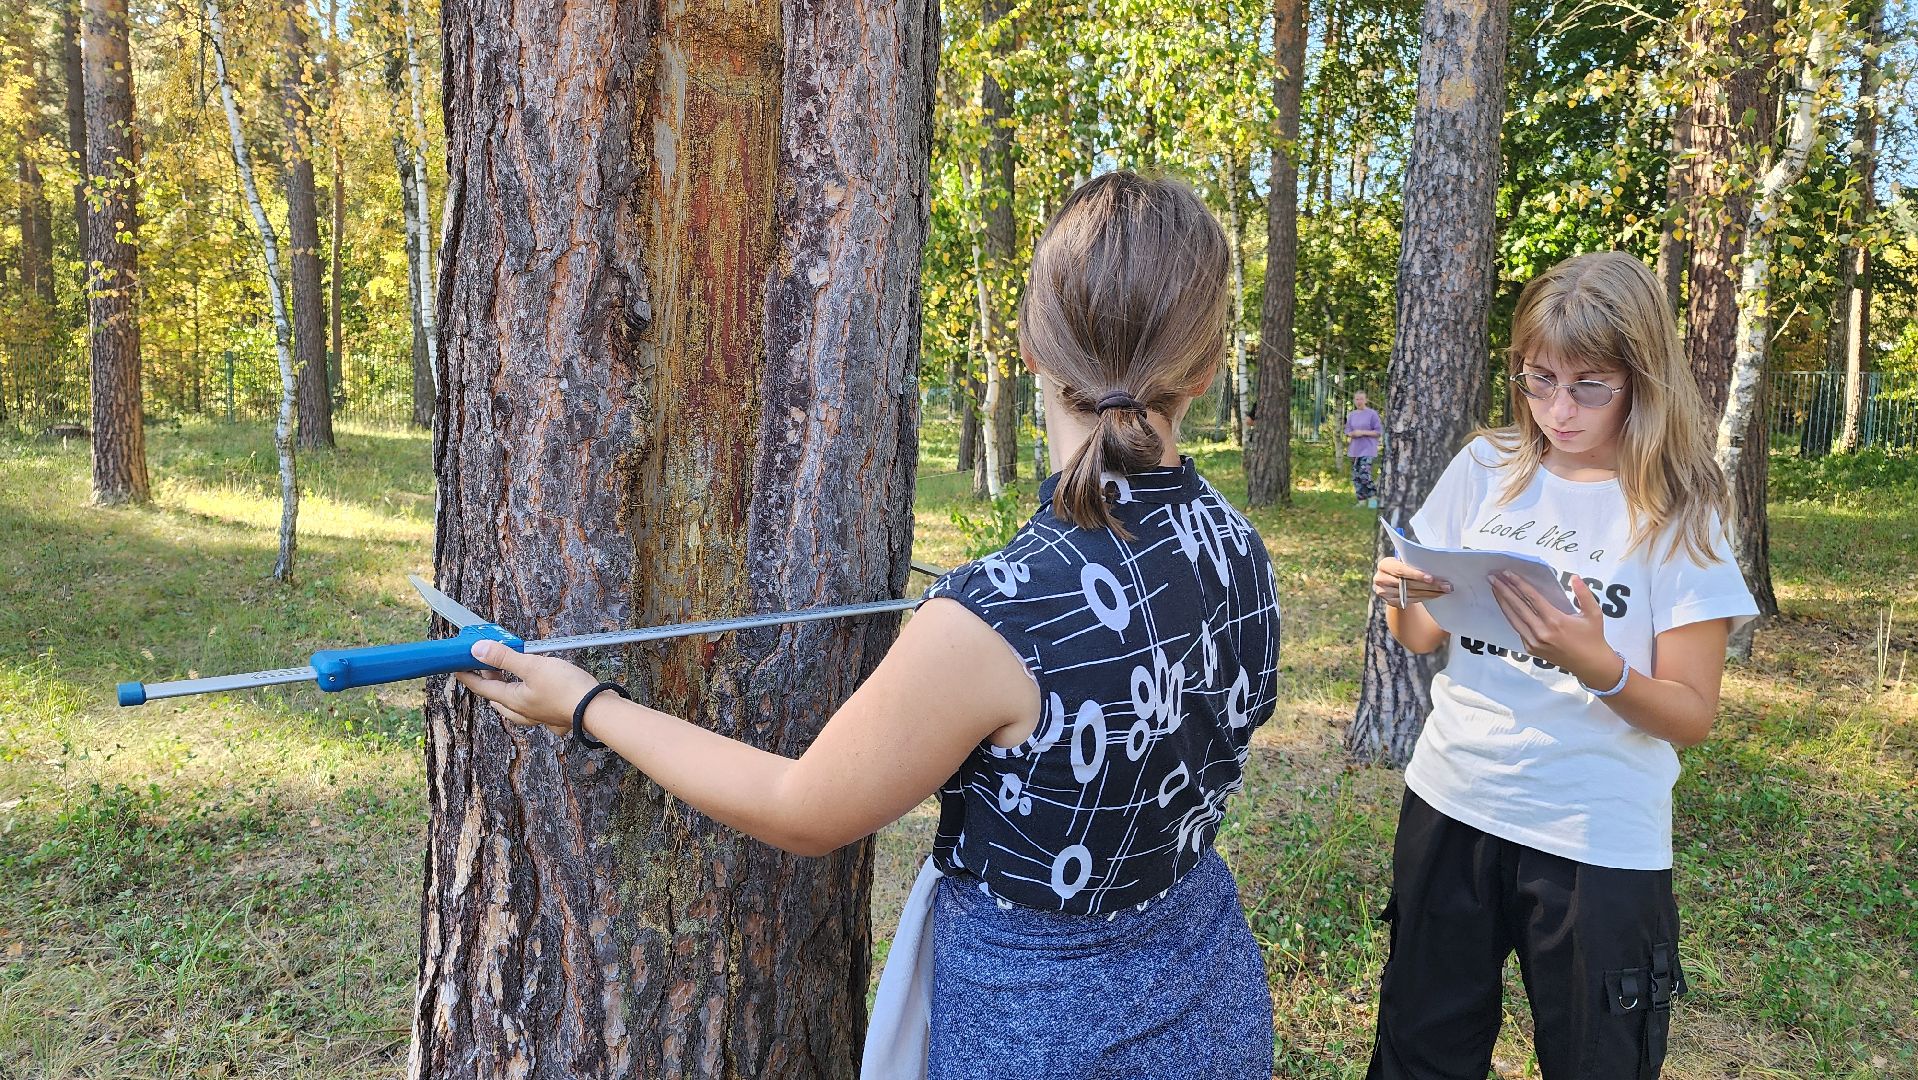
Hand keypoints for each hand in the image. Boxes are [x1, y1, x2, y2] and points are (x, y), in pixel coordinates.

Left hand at [453, 640, 600, 735]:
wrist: (596, 710)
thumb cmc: (566, 688)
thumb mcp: (532, 666)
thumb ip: (504, 658)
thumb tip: (477, 649)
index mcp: (513, 699)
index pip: (482, 687)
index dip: (467, 675)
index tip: (456, 666)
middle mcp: (523, 711)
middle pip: (497, 698)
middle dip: (488, 683)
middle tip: (485, 666)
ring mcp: (539, 716)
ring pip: (514, 707)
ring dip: (506, 694)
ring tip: (505, 682)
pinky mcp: (554, 716)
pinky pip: (535, 712)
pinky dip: (530, 704)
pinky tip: (536, 700)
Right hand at [1374, 556, 1449, 607]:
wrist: (1394, 580)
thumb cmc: (1404, 566)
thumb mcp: (1405, 561)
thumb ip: (1414, 562)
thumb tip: (1436, 565)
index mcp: (1384, 565)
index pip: (1400, 570)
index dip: (1416, 574)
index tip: (1431, 578)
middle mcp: (1380, 579)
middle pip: (1408, 584)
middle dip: (1429, 585)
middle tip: (1445, 585)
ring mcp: (1383, 592)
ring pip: (1411, 593)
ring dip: (1430, 592)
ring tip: (1444, 590)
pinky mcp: (1389, 602)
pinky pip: (1410, 600)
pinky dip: (1424, 598)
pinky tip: (1435, 595)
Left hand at [1486, 572, 1618, 682]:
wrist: (1590, 665)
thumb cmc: (1593, 637)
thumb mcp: (1594, 614)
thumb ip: (1584, 594)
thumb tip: (1575, 577)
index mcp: (1555, 621)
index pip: (1532, 598)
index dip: (1518, 584)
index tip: (1507, 573)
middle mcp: (1541, 632)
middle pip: (1517, 607)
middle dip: (1503, 590)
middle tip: (1492, 577)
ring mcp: (1533, 642)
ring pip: (1513, 618)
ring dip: (1502, 602)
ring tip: (1494, 588)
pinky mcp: (1530, 649)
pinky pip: (1518, 629)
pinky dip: (1510, 616)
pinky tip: (1505, 605)